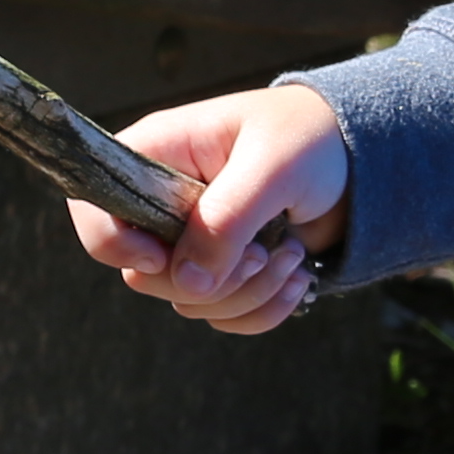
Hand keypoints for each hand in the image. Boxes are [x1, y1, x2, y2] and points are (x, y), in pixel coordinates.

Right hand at [66, 85, 347, 334]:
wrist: (360, 160)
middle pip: (141, 274)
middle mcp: (162, 201)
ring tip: (293, 256)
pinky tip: (299, 278)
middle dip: (209, 279)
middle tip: (262, 253)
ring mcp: (190, 240)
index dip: (115, 244)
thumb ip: (225, 221)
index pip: (93, 208)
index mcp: (156, 154)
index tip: (165, 256)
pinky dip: (262, 309)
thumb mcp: (271, 168)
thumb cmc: (310, 138)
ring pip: (187, 301)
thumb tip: (188, 284)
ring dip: (247, 294)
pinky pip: (221, 316)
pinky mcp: (222, 270)